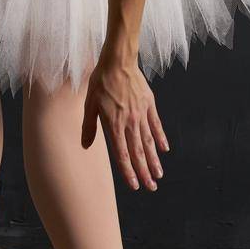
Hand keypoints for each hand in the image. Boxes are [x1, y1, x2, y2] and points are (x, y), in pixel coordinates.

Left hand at [81, 45, 169, 191]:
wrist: (118, 61)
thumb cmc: (101, 81)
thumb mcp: (89, 104)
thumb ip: (89, 126)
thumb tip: (85, 146)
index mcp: (114, 124)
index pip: (122, 154)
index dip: (128, 171)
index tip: (134, 186)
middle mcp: (130, 122)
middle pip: (138, 152)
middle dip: (144, 172)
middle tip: (151, 188)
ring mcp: (141, 114)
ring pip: (149, 142)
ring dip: (154, 160)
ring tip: (159, 175)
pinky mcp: (149, 105)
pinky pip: (156, 125)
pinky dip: (161, 138)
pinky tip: (164, 149)